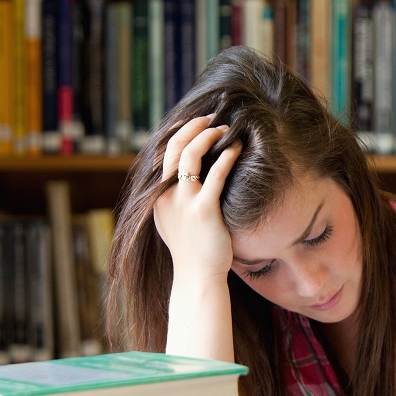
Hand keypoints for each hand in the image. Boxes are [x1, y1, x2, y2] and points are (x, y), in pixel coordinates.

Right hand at [154, 115, 241, 280]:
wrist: (197, 277)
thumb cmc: (194, 252)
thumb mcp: (176, 223)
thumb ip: (176, 201)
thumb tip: (187, 182)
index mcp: (158, 196)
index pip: (165, 153)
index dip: (181, 133)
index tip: (198, 124)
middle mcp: (167, 195)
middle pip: (175, 147)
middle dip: (194, 127)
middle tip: (212, 118)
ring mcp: (184, 202)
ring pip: (191, 155)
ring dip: (209, 136)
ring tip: (226, 129)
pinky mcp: (204, 211)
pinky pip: (216, 176)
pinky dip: (227, 157)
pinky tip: (237, 149)